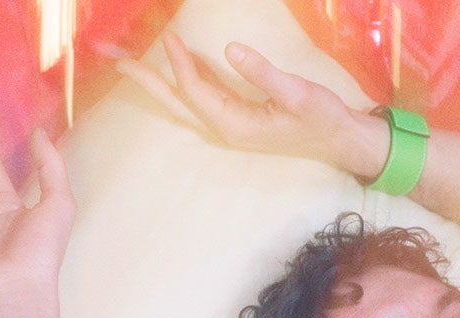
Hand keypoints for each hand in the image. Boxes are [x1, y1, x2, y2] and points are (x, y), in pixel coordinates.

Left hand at [117, 33, 385, 175]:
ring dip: (162, 83)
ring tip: (136, 65)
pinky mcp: (240, 122)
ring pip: (186, 103)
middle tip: (117, 63)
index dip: (182, 62)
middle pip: (177, 103)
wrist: (343, 141)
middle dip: (149, 83)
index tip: (172, 35)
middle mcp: (227, 129)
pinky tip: (181, 68)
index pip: (197, 90)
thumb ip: (264, 73)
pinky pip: (202, 101)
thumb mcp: (299, 94)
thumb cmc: (323, 120)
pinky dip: (186, 84)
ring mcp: (232, 127)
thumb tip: (231, 48)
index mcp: (236, 125)